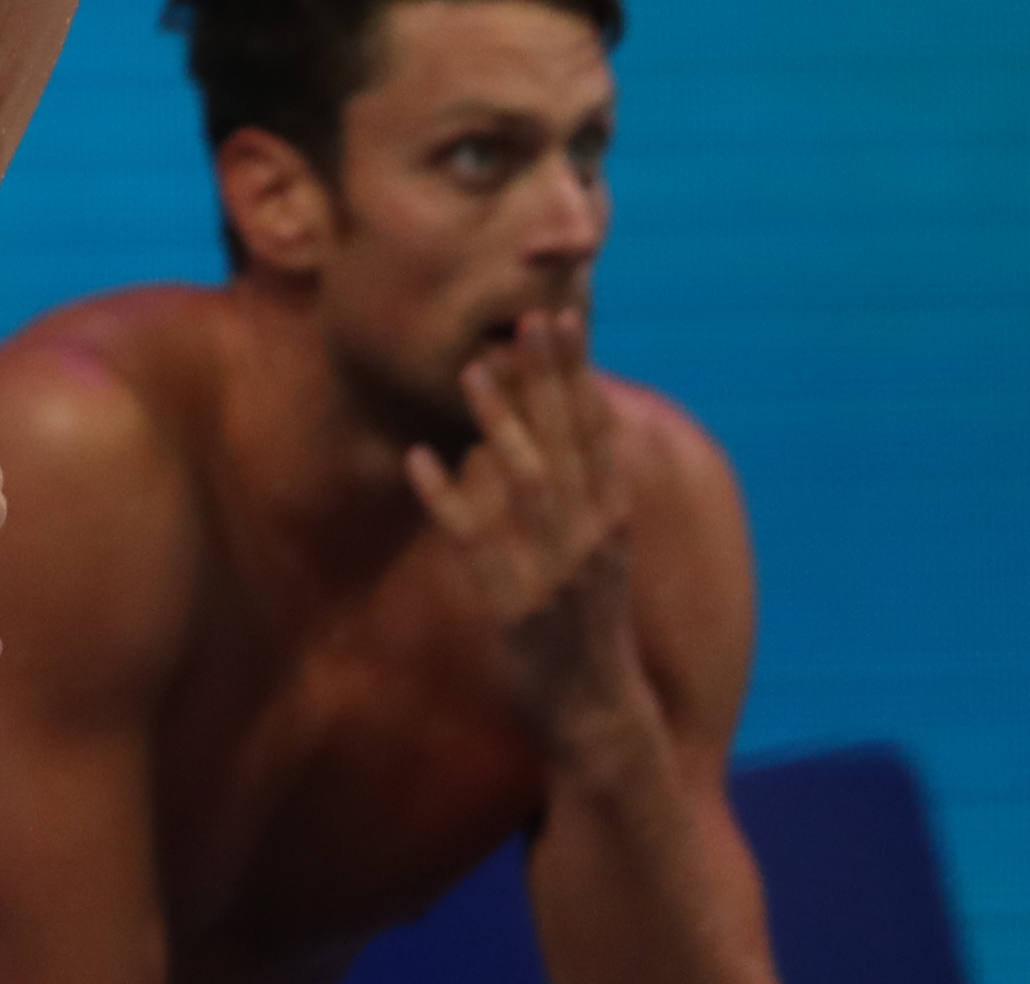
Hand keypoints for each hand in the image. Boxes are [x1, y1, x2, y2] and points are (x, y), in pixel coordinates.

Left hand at [404, 310, 647, 763]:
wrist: (596, 713)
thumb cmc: (588, 622)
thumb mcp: (598, 550)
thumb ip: (582, 490)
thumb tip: (562, 424)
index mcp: (611, 518)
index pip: (596, 430)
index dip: (578, 372)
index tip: (564, 316)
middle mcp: (592, 536)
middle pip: (568, 441)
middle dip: (548, 377)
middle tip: (526, 318)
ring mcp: (555, 569)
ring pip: (529, 481)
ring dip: (501, 422)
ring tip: (471, 371)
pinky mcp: (514, 603)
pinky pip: (474, 540)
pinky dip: (446, 496)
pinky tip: (419, 459)